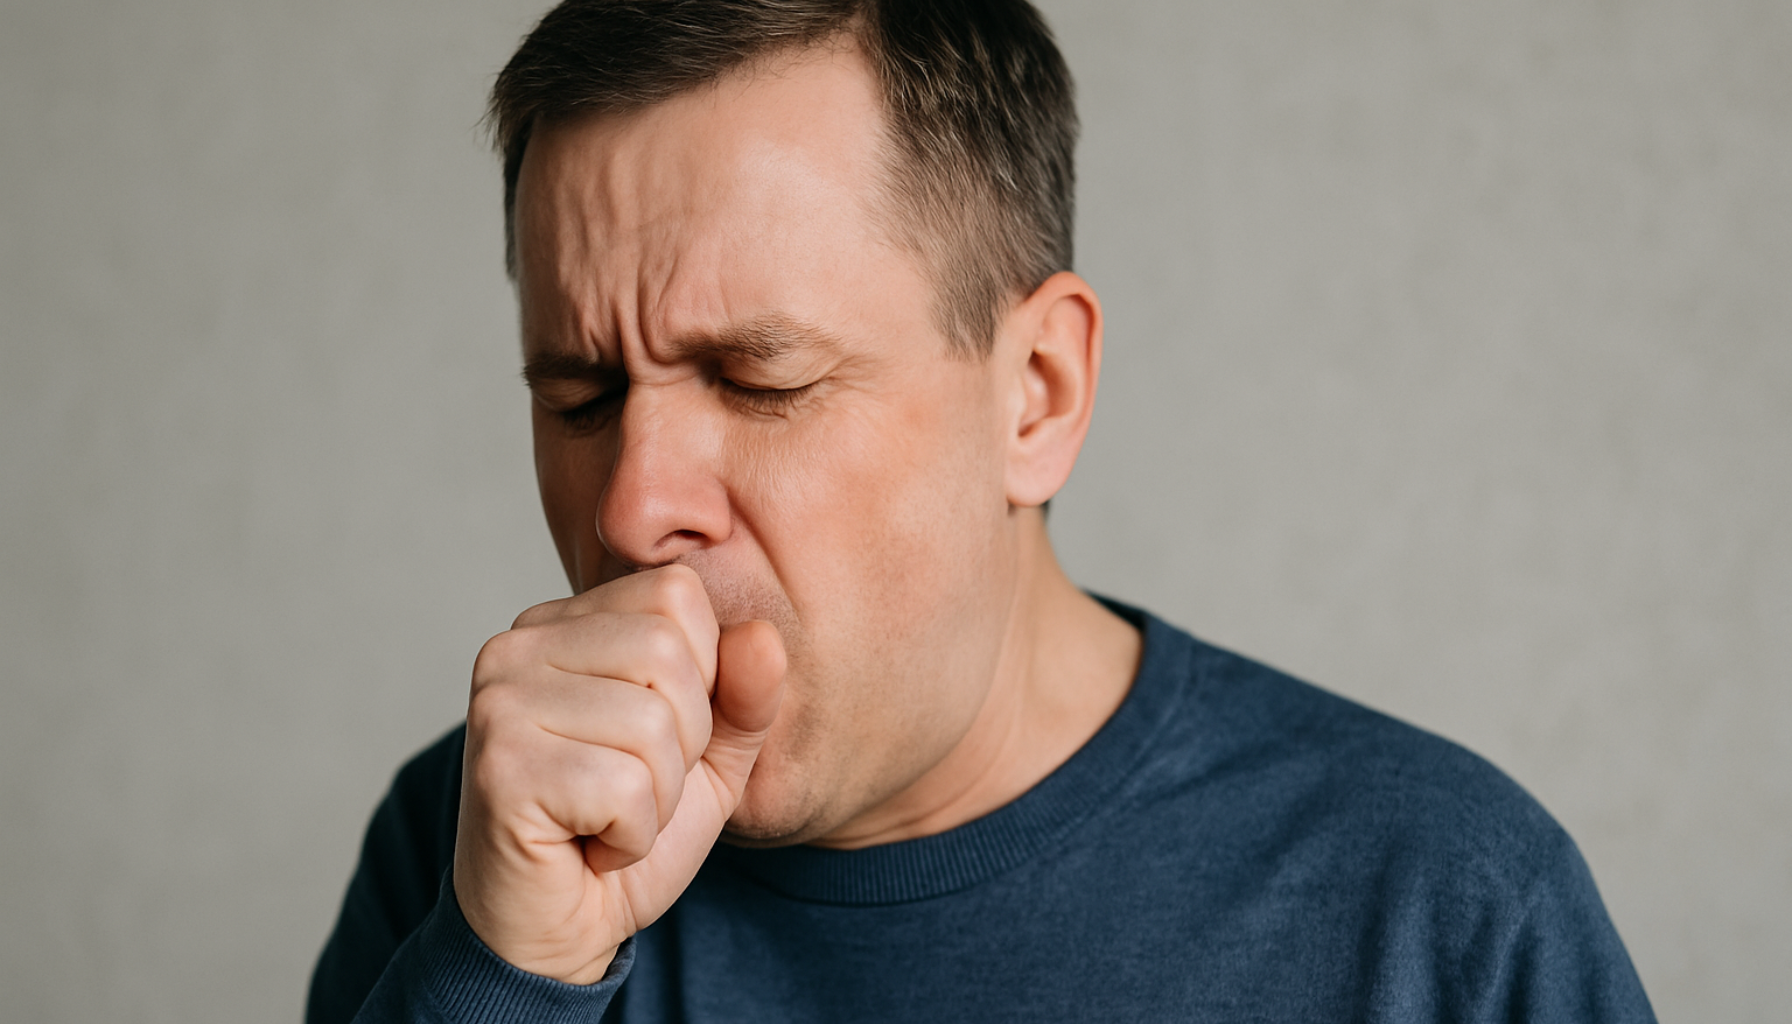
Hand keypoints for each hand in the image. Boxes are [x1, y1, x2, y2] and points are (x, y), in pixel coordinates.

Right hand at [451, 564, 785, 983]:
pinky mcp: (501, 768)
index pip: (677, 594)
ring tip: (609, 818)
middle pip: (667, 652)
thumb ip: (744, 693)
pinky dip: (632, 835)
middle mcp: (517, 645)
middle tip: (631, 788)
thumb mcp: (710, 755)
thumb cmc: (626, 830)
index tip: (654, 739)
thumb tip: (763, 636)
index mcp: (563, 623)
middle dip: (682, 742)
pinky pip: (625, 788)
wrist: (558, 929)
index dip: (701, 679)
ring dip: (658, 797)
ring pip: (651, 724)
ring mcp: (500, 703)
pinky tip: (591, 845)